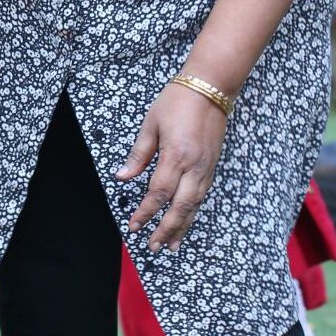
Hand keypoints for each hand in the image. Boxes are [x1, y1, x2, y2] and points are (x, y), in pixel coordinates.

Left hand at [115, 82, 227, 252]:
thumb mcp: (150, 125)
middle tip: (153, 246)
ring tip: (170, 245)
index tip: (134, 226)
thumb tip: (122, 177)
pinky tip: (185, 221)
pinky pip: (202, 196)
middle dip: (166, 229)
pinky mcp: (213, 166)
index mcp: (175, 156)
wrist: (210, 89)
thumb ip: (138, 155)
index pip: (158, 193)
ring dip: (182, 227)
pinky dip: (193, 212)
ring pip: (194, 206)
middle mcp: (194, 167)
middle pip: (180, 207)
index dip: (146, 212)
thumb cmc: (176, 102)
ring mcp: (207, 168)